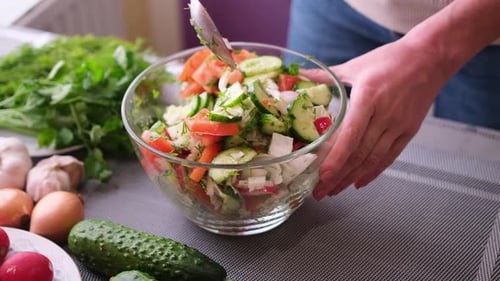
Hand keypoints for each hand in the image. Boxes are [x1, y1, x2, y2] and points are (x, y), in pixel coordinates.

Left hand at [304, 40, 445, 199]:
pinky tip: (359, 182)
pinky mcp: (409, 131)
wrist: (430, 57)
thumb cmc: (391, 59)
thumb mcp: (356, 65)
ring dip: (352, 178)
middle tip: (320, 192)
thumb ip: (327, 75)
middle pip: (359, 154)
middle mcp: (384, 115)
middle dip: (338, 176)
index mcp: (368, 98)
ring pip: (372, 159)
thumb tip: (301, 75)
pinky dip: (373, 172)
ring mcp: (399, 125)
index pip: (350, 135)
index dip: (336, 159)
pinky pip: (389, 157)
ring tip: (334, 190)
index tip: (322, 176)